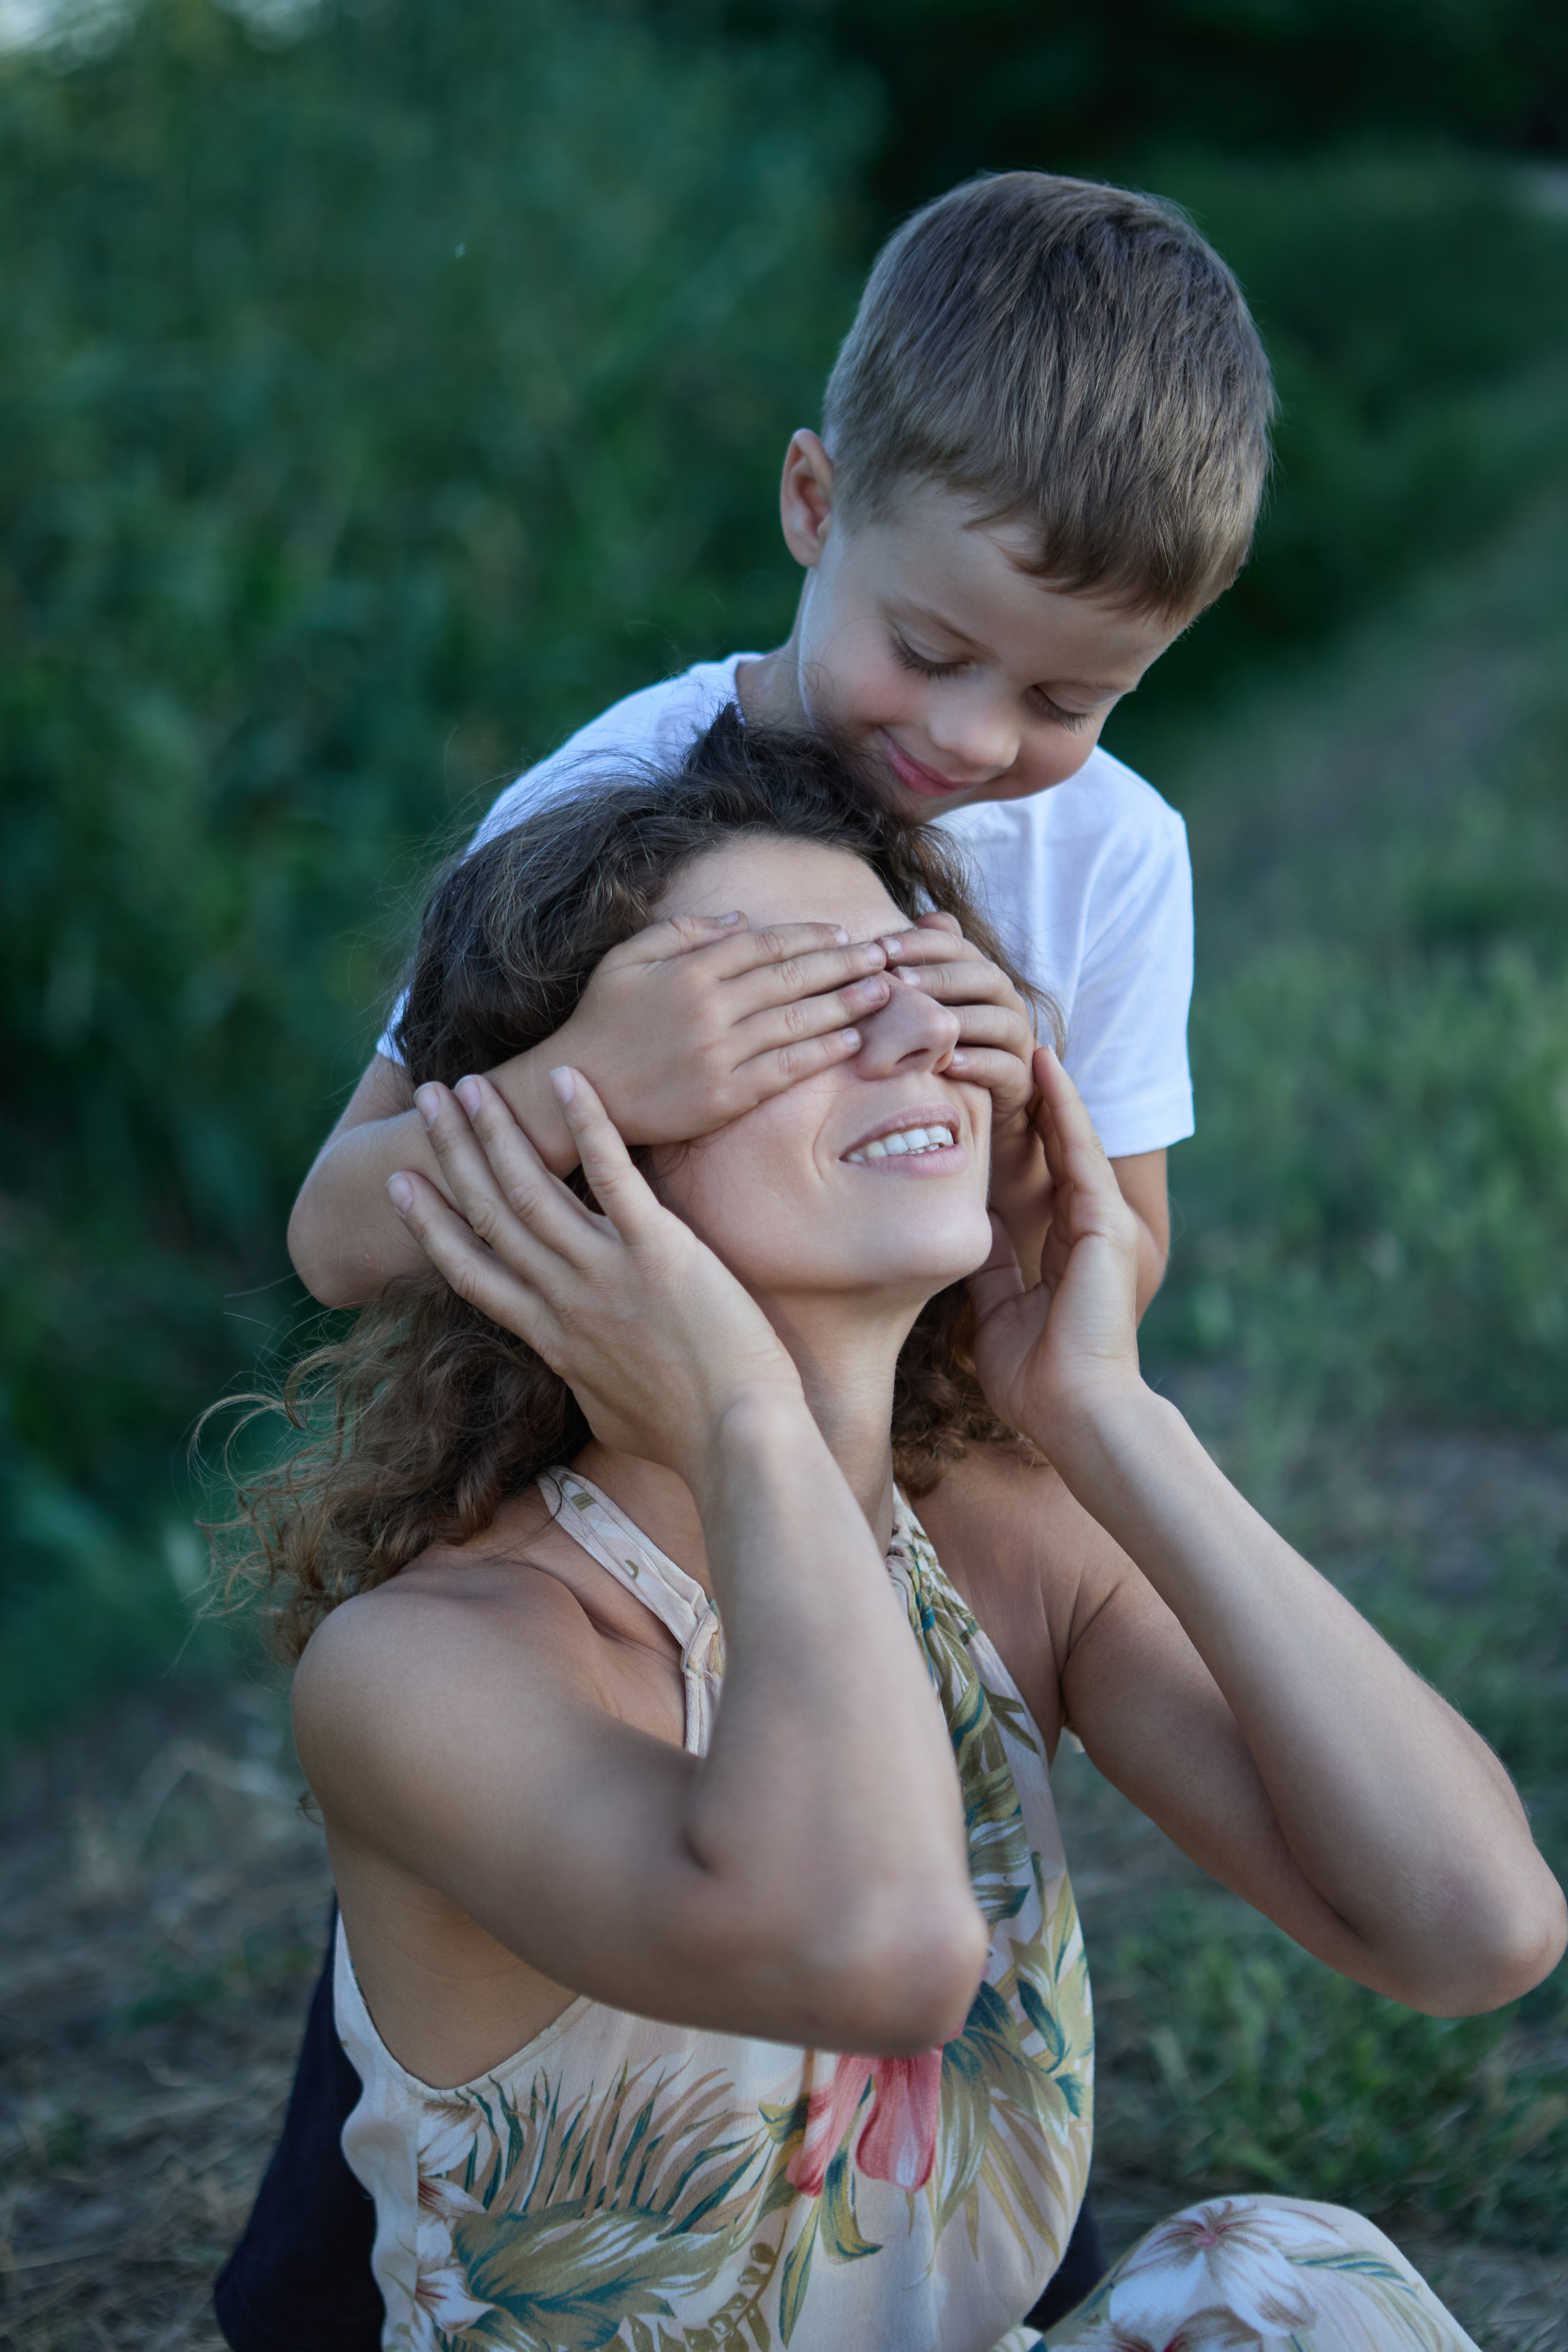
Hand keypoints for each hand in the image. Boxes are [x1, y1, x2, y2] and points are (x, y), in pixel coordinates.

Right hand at [388, 1070, 803, 1484]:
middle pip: (490, 1214)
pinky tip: (569, 1079)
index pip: (471, 1270)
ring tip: (472, 1083)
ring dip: (497, 1131)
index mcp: (550, 1338)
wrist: (736, 1443)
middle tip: (426, 1099)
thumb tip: (583, 1373)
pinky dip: (589, 1126)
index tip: (401, 1183)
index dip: (431, 1223)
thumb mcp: (612, 1413)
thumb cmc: (688, 1437)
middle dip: (452, 1152)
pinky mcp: (658, 1253)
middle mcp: (564, 1300)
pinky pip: (614, 1177)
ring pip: (532, 1190)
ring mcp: (605, 1274)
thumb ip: (588, 1380)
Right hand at [530, 914, 896, 1147]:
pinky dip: (821, 1054)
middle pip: (791, 978)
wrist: (579, 1090)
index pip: (765, 945)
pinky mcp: (724, 1098)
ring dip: (846, 1005)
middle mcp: (709, 1009)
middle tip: (884, 955)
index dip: (809, 937)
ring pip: (796, 1022)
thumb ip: (683, 932)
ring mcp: (719, 1055)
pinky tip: (852, 1041)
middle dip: (843, 964)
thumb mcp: (627, 958)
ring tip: (883, 991)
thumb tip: (742, 919)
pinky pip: (785, 1070)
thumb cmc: (603, 1020)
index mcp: (689, 971)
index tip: (843, 934)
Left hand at [881, 914, 1036, 1127]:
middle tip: (900, 981)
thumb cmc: (948, 1043)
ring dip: (962, 1019)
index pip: (958, 947)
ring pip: (1000, 1020)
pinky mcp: (1020, 1079)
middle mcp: (1007, 1002)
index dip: (921, 944)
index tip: (881, 948)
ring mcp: (1018, 1041)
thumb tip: (926, 918)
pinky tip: (947, 1063)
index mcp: (984, 976)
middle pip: (985, 978)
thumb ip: (930, 962)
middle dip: (941, 977)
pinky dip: (977, 1064)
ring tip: (924, 1024)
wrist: (983, 1100)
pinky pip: (1005, 1067)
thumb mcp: (935, 1003)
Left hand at [968, 1046, 1142, 1458]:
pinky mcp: (1107, 1224)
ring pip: (1073, 1140)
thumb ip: (990, 1270)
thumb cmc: (1037, 1379)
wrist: (1076, 1412)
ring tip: (1025, 1038)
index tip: (988, 1092)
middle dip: (1035, 1100)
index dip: (1018, 1133)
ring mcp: (1104, 1224)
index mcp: (1065, 1249)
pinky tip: (1046, 1069)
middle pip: (1059, 1148)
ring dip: (1049, 1090)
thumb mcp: (999, 1313)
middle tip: (1008, 1045)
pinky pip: (1081, 1153)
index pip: (1039, 1175)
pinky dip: (1064, 1110)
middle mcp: (1089, 1228)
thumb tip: (969, 1234)